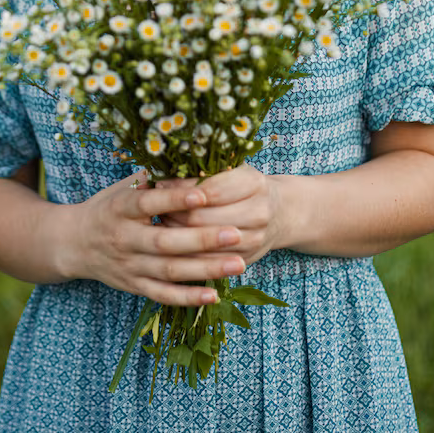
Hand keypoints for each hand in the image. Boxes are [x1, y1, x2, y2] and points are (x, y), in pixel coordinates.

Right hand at [63, 171, 246, 305]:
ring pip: (169, 271)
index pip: (148, 203)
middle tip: (236, 233)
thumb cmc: (108, 208)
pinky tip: (214, 295)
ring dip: (205, 270)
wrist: (74, 244)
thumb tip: (191, 158)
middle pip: (165, 242)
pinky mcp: (135, 286)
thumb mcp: (123, 187)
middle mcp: (124, 239)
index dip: (175, 200)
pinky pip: (163, 295)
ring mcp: (129, 266)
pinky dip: (187, 298)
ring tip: (238, 264)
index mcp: (120, 209)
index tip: (205, 195)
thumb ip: (154, 178)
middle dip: (203, 239)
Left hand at [158, 166, 286, 266]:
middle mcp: (258, 211)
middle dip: (174, 214)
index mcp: (253, 182)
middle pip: (203, 217)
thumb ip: (204, 172)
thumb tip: (163, 178)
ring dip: (177, 235)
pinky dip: (188, 256)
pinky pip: (209, 262)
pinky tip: (173, 246)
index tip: (158, 186)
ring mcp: (254, 238)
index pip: (209, 189)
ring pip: (204, 243)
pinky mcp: (246, 259)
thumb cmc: (245, 187)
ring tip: (161, 224)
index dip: (180, 190)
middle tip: (154, 209)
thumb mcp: (232, 170)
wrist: (278, 214)